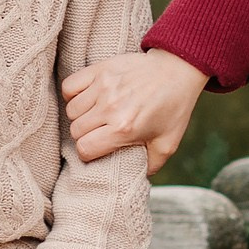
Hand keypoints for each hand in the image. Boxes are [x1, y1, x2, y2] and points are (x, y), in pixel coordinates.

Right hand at [61, 49, 209, 173]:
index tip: (97, 149)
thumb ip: (151, 166)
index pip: (85, 148)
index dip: (88, 153)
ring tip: (95, 115)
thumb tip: (135, 179)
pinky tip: (87, 99)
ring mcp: (103, 86)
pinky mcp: (100, 69)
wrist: (177, 70)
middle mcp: (110, 108)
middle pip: (76, 130)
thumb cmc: (173, 108)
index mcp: (124, 128)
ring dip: (80, 116)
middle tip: (99, 132)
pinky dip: (73, 94)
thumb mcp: (168, 144)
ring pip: (71, 110)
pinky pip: (70, 86)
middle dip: (85, 135)